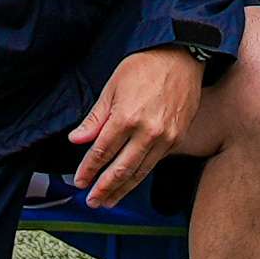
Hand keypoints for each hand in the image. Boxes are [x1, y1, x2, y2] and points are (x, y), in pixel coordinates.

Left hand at [67, 45, 204, 205]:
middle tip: (92, 201)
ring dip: (122, 190)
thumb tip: (77, 139)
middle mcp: (147, 132)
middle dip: (103, 188)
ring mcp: (165, 138)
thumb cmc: (146, 66)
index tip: (79, 181)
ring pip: (140, 172)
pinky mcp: (177, 139)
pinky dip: (141, 176)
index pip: (101, 152)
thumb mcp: (113, 86)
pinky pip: (155, 163)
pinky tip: (131, 182)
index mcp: (126, 117)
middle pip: (120, 170)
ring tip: (109, 201)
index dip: (88, 169)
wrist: (182, 57)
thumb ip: (95, 118)